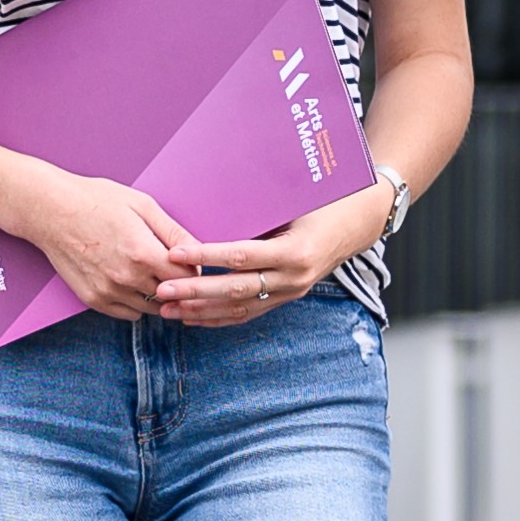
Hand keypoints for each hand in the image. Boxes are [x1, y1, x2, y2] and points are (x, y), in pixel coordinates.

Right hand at [13, 169, 201, 320]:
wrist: (51, 210)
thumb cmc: (97, 200)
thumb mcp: (143, 206)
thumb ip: (174, 233)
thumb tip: (199, 252)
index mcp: (144, 253)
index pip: (187, 277)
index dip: (193, 269)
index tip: (188, 262)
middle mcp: (128, 278)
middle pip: (171, 295)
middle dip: (177, 284)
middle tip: (172, 269)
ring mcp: (109, 292)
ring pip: (151, 309)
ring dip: (157, 296)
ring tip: (151, 275)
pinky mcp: (94, 300)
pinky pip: (129, 314)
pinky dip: (136, 304)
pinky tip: (133, 284)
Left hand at [157, 180, 395, 328]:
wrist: (358, 222)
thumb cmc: (324, 202)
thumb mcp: (294, 202)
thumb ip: (258, 212)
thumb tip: (210, 208)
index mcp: (294, 250)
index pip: (241, 256)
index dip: (205, 255)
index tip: (174, 253)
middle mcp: (293, 277)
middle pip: (235, 289)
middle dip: (194, 290)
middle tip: (161, 289)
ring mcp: (290, 292)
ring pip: (238, 308)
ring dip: (199, 310)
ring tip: (167, 309)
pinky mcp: (286, 299)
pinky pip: (247, 314)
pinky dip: (217, 318)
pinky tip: (191, 318)